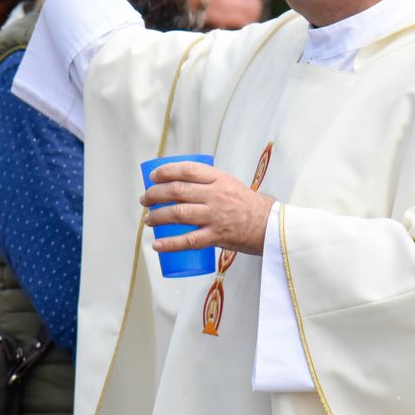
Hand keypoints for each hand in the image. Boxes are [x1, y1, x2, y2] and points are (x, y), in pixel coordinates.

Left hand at [140, 162, 273, 255]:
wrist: (269, 225)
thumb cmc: (247, 204)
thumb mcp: (229, 183)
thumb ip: (208, 181)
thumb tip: (179, 180)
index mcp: (218, 179)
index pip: (186, 170)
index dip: (165, 171)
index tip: (153, 177)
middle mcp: (215, 195)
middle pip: (177, 191)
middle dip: (155, 195)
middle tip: (146, 199)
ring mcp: (215, 216)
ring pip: (179, 214)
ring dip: (158, 217)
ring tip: (149, 220)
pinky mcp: (216, 236)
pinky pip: (188, 240)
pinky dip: (170, 243)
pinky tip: (157, 244)